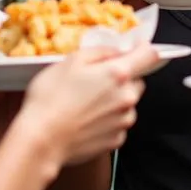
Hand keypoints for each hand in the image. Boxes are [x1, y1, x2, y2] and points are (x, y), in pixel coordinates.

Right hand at [23, 43, 157, 165]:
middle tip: (96, 80)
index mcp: (118, 74)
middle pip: (137, 81)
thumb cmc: (51, 99)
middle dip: (122, 78)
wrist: (41, 141)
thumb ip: (100, 51)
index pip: (149, 56)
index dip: (142, 49)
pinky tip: (86, 119)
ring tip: (85, 103)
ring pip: (127, 104)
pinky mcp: (115, 140)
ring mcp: (123, 121)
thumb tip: (116, 52)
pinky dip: (108, 120)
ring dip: (114, 100)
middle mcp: (127, 98)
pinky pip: (118, 123)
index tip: (134, 48)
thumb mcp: (71, 61)